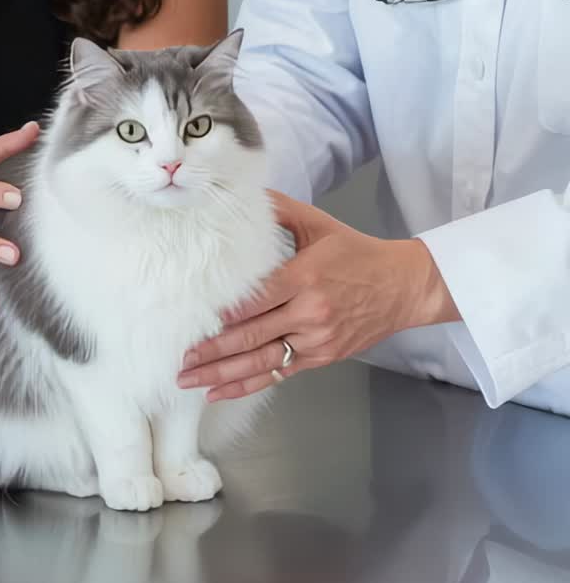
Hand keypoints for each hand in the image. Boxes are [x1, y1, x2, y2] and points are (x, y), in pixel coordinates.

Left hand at [178, 191, 458, 399]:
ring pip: (261, 361)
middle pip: (251, 335)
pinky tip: (219, 391)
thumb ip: (280, 210)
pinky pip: (278, 374)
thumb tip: (246, 192)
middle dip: (211, 349)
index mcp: (305, 276)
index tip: (193, 319)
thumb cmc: (357, 253)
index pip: (256, 298)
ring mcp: (316, 339)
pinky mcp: (321, 357)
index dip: (224, 313)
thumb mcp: (319, 225)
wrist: (402, 287)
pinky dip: (247, 384)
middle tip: (179, 357)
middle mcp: (309, 312)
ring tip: (189, 379)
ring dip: (221, 373)